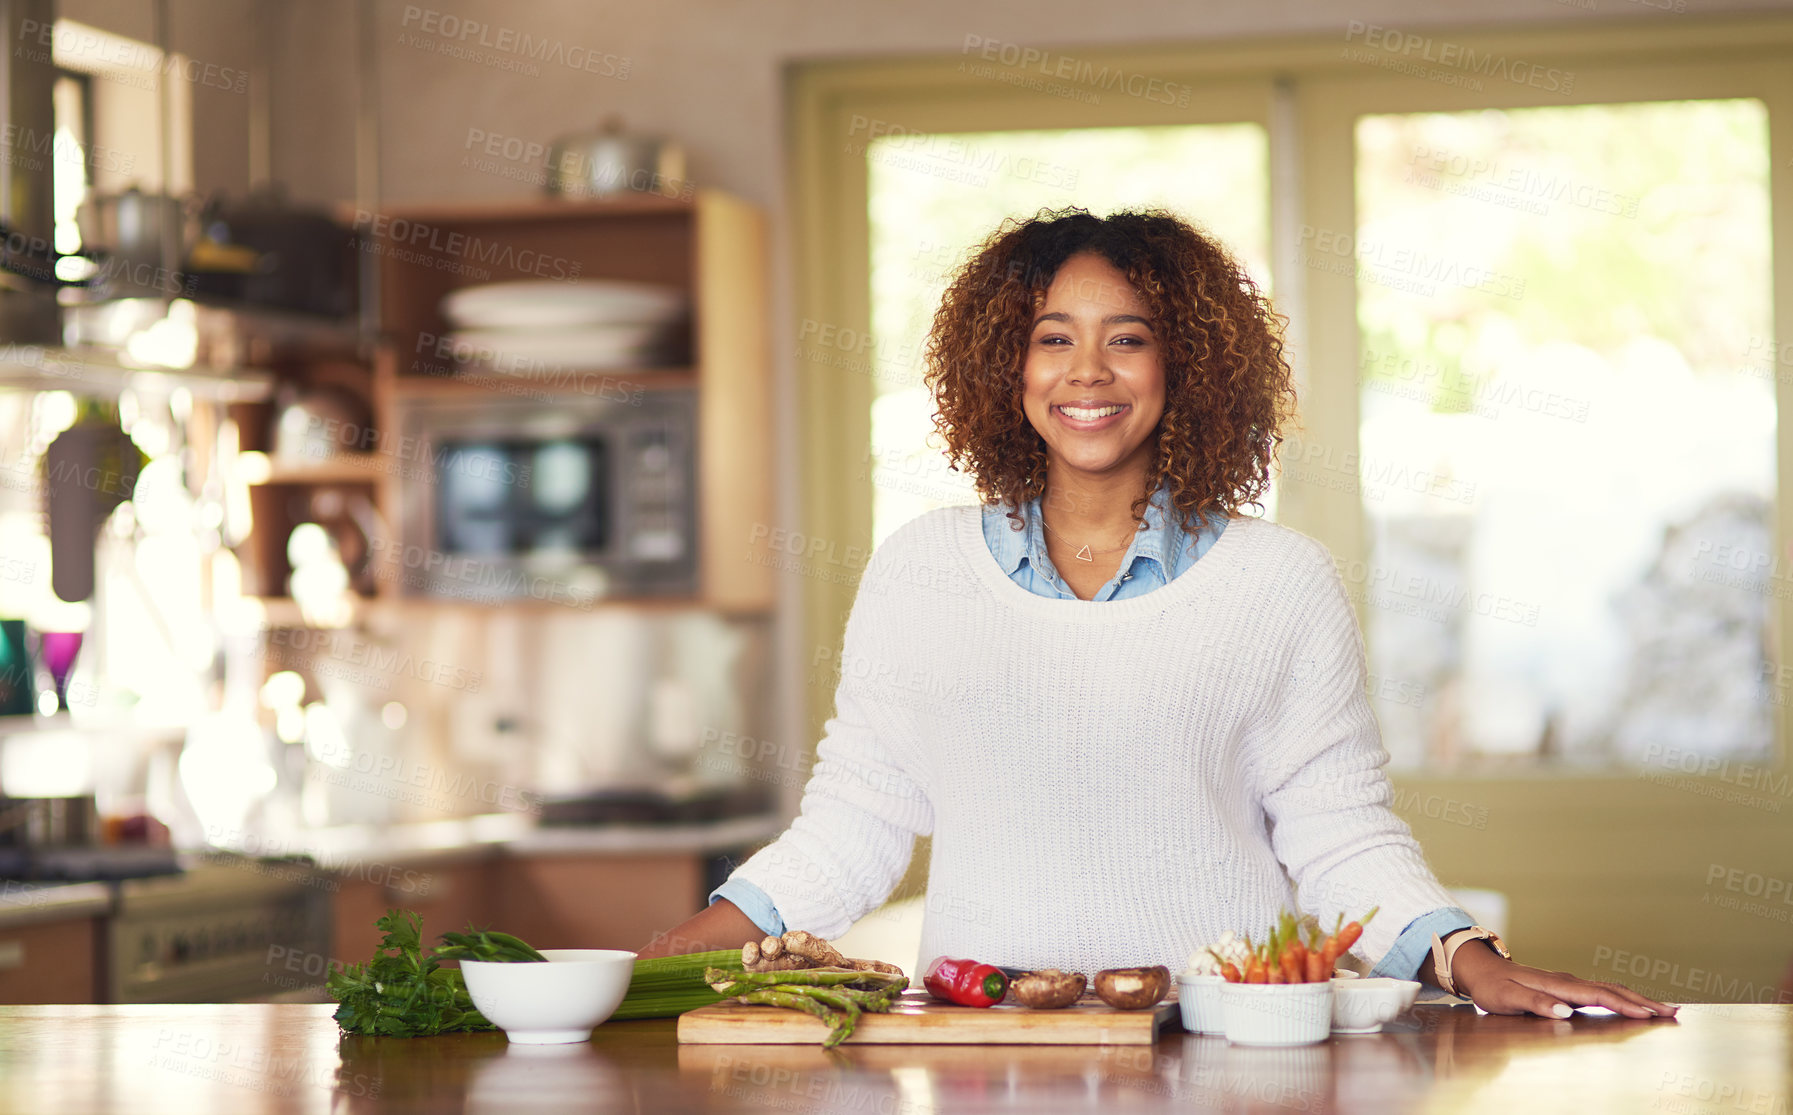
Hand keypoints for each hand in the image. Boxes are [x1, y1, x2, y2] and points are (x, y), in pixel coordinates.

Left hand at [1450, 941, 1677, 1019]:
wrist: (1480, 970)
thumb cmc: (1493, 988)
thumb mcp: (1507, 999)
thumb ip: (1535, 1005)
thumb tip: (1565, 1012)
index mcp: (1557, 985)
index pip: (1598, 996)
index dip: (1624, 1005)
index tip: (1649, 1015)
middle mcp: (1568, 981)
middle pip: (1612, 990)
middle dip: (1644, 1001)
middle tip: (1674, 1013)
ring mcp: (1569, 982)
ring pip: (1610, 989)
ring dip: (1638, 999)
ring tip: (1665, 1009)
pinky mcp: (1568, 987)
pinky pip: (1602, 992)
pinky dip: (1622, 997)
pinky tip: (1633, 1005)